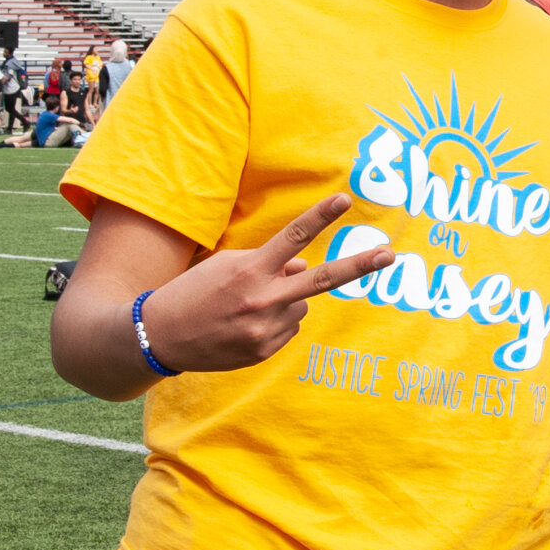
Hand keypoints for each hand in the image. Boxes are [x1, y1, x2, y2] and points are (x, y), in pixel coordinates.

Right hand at [137, 194, 393, 372]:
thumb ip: (271, 264)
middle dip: (359, 265)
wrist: (159, 337)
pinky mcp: (264, 351)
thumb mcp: (227, 266)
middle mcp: (262, 300)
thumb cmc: (195, 292)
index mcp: (250, 271)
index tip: (345, 199)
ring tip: (246, 306)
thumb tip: (306, 266)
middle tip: (390, 254)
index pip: (292, 238)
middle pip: (322, 279)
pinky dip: (275, 320)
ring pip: (300, 302)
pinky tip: (244, 324)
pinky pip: (288, 326)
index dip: (320, 216)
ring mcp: (265, 329)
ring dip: (285, 299)